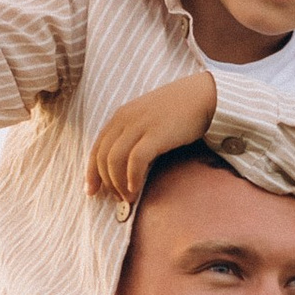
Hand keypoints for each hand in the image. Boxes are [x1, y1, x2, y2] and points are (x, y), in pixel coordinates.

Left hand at [87, 69, 220, 206]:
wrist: (203, 96)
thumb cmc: (179, 111)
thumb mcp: (148, 119)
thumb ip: (134, 135)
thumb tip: (127, 164)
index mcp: (120, 117)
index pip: (97, 148)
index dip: (91, 173)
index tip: (92, 191)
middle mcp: (125, 120)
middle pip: (102, 157)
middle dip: (107, 182)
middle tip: (117, 199)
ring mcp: (139, 126)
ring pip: (115, 160)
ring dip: (118, 184)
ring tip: (128, 198)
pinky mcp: (155, 134)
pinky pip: (136, 160)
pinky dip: (132, 177)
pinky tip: (136, 189)